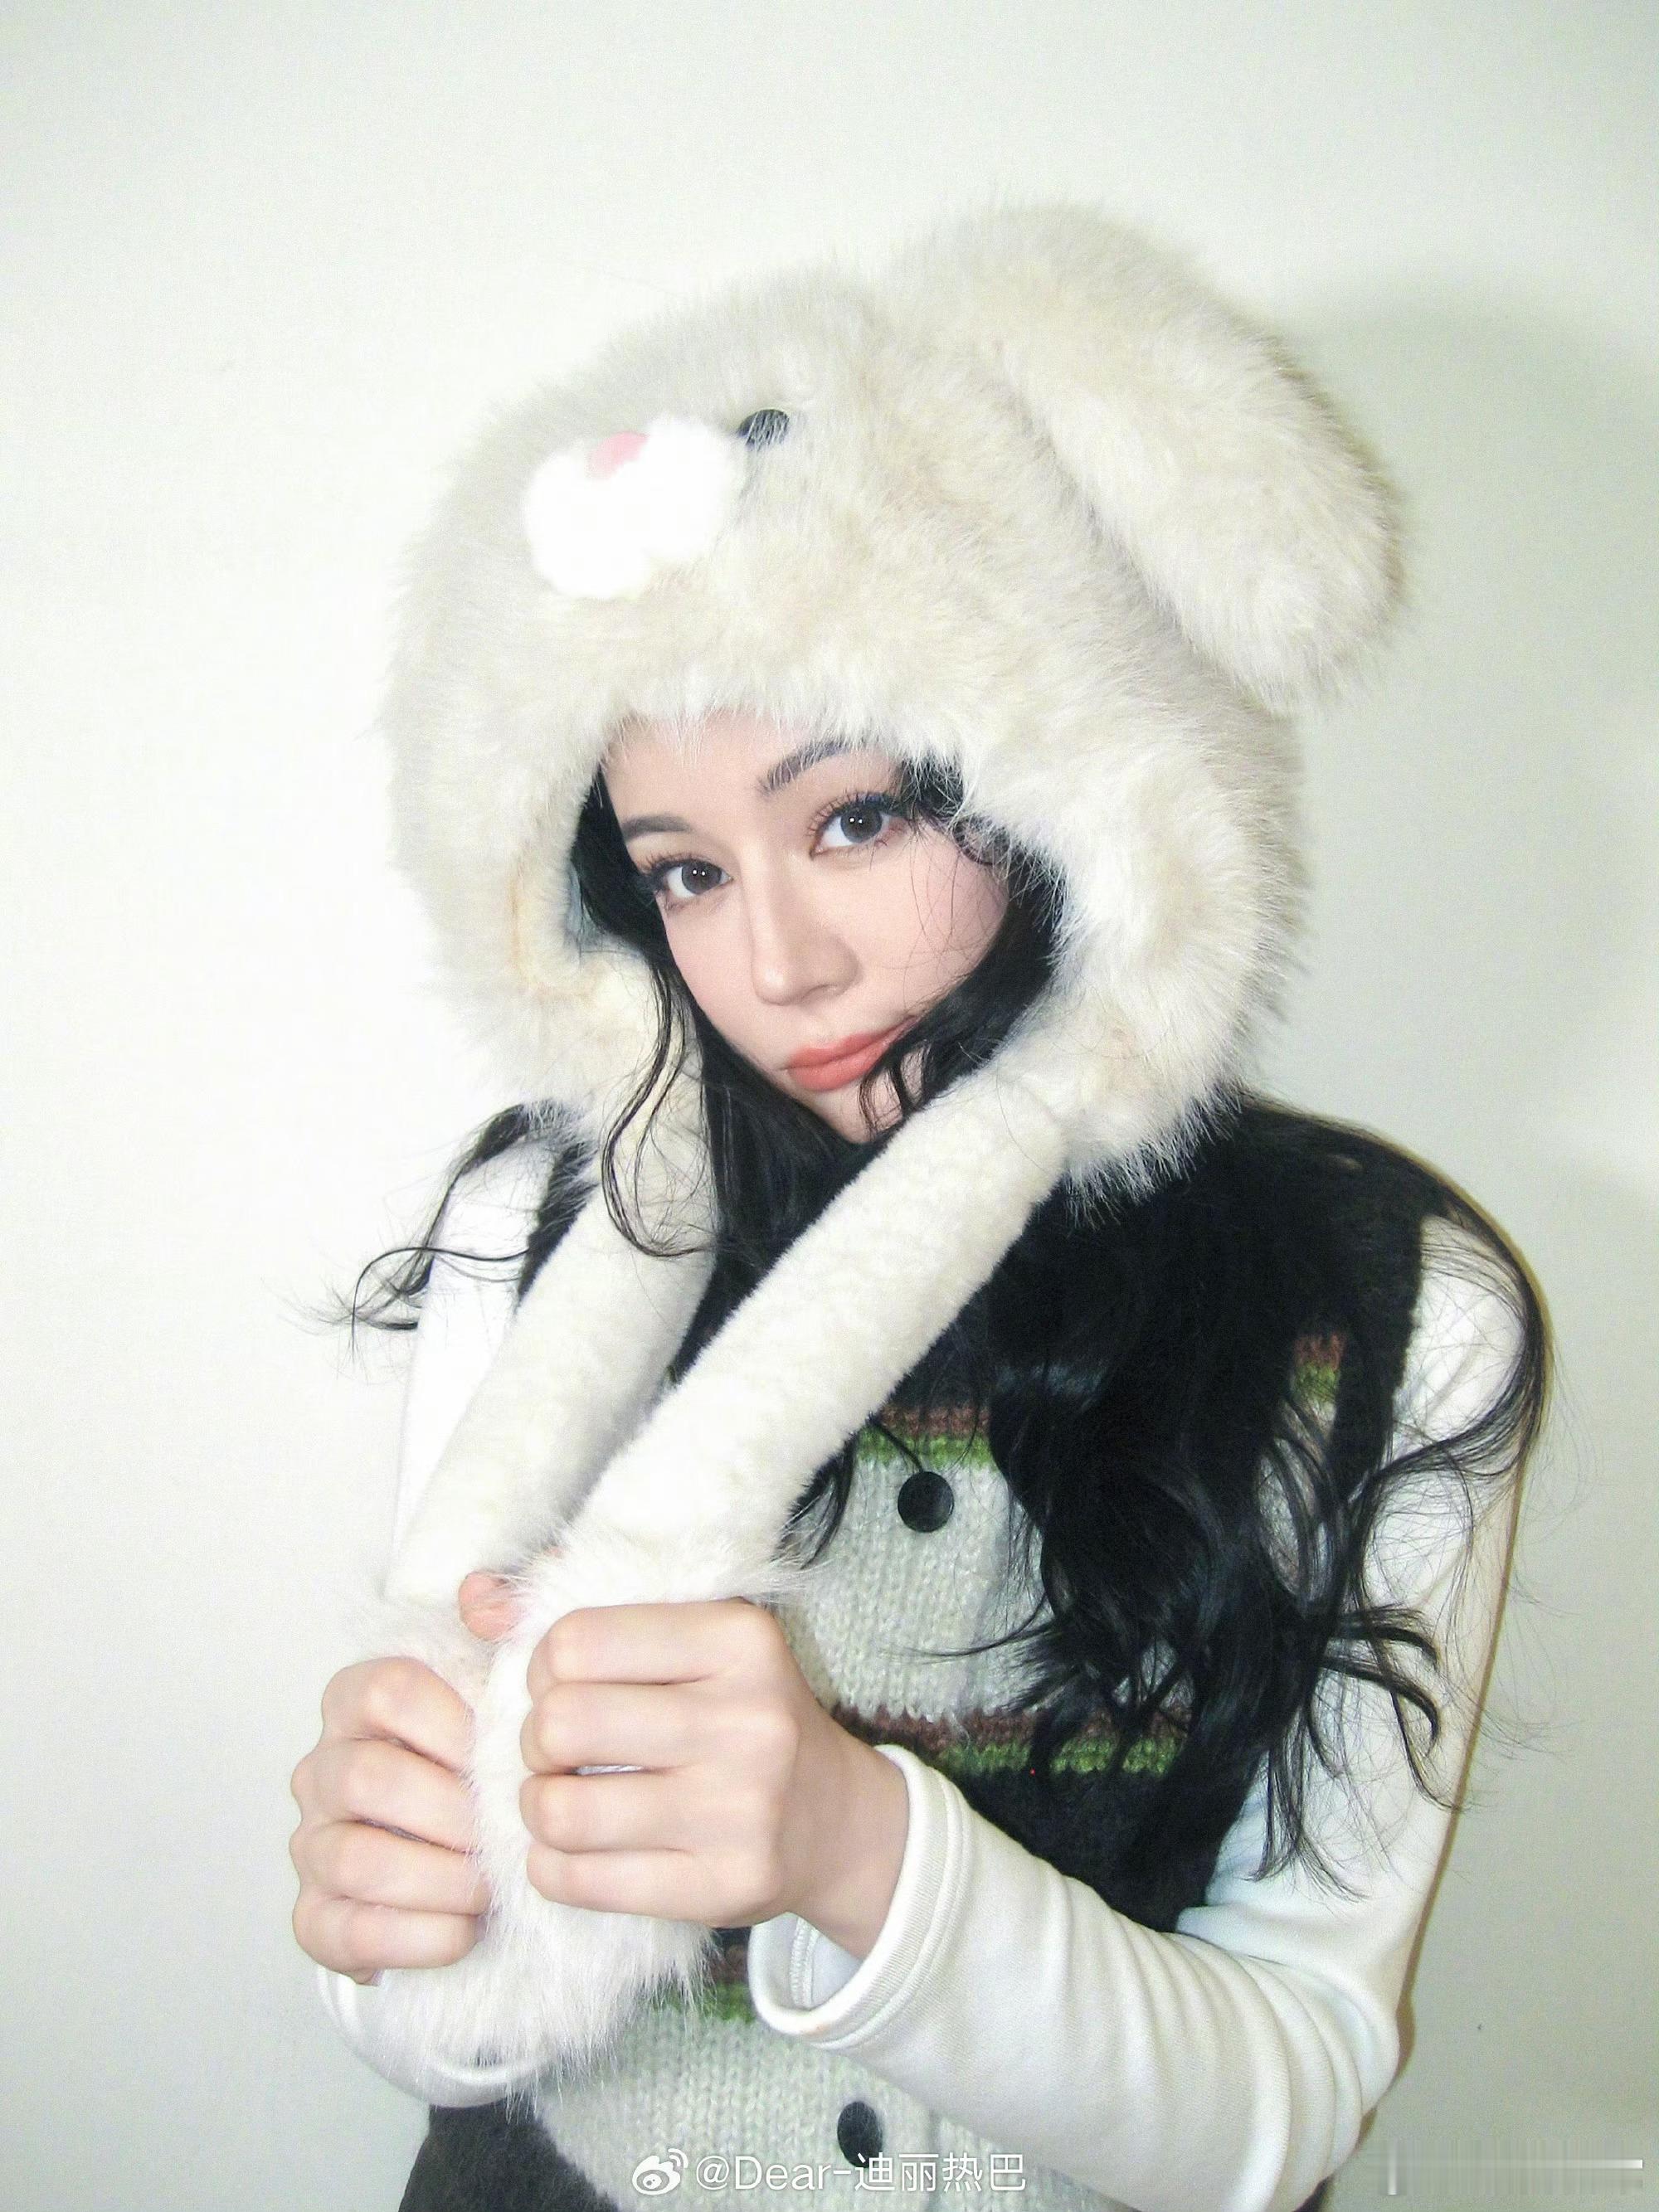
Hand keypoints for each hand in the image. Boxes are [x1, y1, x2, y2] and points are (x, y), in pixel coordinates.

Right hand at [287, 1575, 520, 1986]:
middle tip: (511, 1830)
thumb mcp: (504, 1683)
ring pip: (356, 1860)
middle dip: (453, 1812)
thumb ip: (503, 1622)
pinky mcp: (316, 1920)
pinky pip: (350, 1933)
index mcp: (359, 1699)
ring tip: (492, 1883)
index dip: (455, 1722)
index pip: (388, 1687)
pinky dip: (419, 1936)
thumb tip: (482, 1599)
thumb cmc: (488, 1761)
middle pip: (369, 1779)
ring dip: (441, 1878)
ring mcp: (312, 1846)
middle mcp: (323, 1768)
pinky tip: (465, 1929)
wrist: (477, 1860)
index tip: (509, 1751)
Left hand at [490, 1582, 908, 1957]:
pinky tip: (574, 1850)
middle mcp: (747, 1719)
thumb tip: (473, 1599)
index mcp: (738, 1638)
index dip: (544, 1669)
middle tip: (556, 1751)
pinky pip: (578, 1881)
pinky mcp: (722, 1887)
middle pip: (561, 1724)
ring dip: (537, 1808)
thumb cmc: (737, 1714)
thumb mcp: (686, 1641)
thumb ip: (579, 1613)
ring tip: (560, 1800)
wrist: (836, 1820)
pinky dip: (550, 1866)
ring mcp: (739, 1810)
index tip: (565, 1687)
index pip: (576, 1642)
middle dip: (535, 1741)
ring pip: (560, 1811)